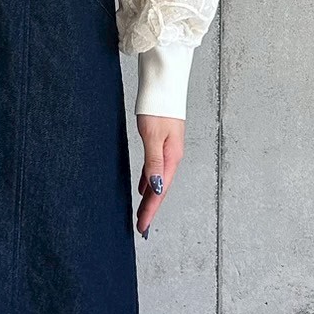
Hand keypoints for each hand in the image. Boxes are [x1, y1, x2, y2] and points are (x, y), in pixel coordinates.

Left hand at [135, 114, 183, 237]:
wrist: (163, 86)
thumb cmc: (157, 108)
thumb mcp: (152, 136)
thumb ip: (153, 162)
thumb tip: (156, 187)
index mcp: (171, 158)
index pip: (159, 191)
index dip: (150, 210)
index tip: (142, 227)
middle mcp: (172, 157)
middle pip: (160, 189)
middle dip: (150, 209)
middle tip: (141, 227)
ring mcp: (168, 151)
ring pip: (157, 181)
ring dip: (150, 198)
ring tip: (142, 213)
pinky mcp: (162, 144)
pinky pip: (154, 170)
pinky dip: (148, 182)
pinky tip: (142, 188)